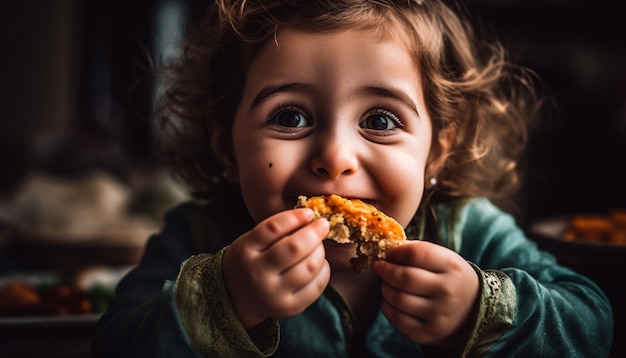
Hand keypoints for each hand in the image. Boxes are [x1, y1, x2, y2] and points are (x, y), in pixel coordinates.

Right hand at [222, 208, 330, 328]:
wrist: (237, 297)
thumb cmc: (250, 261)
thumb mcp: (251, 241)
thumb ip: (275, 229)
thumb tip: (310, 217)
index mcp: (246, 252)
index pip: (273, 228)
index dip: (295, 217)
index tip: (309, 213)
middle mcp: (258, 275)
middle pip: (294, 248)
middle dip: (314, 233)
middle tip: (322, 225)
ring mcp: (275, 294)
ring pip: (310, 266)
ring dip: (320, 250)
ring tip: (318, 245)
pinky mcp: (291, 308)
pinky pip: (317, 284)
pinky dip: (323, 269)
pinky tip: (318, 263)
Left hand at [372, 241, 478, 349]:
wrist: (471, 310)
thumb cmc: (448, 278)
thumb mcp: (443, 259)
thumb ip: (417, 251)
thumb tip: (386, 249)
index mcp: (452, 267)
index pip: (416, 254)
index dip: (395, 252)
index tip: (388, 253)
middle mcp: (447, 291)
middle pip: (405, 278)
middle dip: (385, 270)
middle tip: (379, 267)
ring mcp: (438, 314)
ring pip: (397, 299)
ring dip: (384, 288)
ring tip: (385, 283)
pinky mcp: (428, 333)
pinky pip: (397, 319)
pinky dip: (387, 307)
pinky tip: (390, 300)